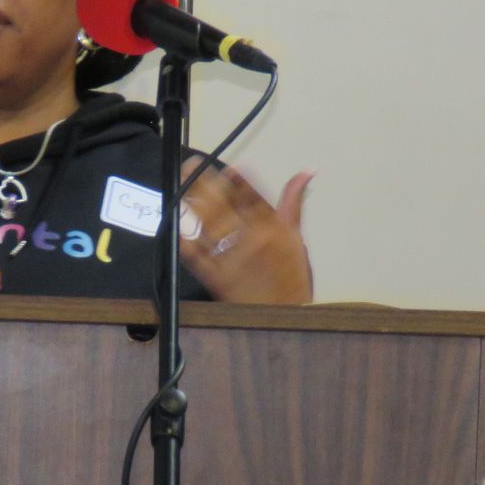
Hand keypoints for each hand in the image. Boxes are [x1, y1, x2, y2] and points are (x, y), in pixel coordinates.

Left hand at [179, 162, 313, 303]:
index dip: (238, 178)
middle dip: (206, 183)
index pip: (252, 195)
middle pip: (224, 205)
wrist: (285, 317)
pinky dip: (186, 238)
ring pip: (208, 224)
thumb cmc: (292, 280)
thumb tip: (305, 172)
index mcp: (273, 228)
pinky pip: (197, 254)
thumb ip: (294, 202)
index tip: (227, 167)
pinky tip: (179, 224)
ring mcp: (233, 258)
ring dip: (193, 203)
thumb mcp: (297, 238)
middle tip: (193, 167)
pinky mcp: (217, 277)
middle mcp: (252, 240)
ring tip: (184, 186)